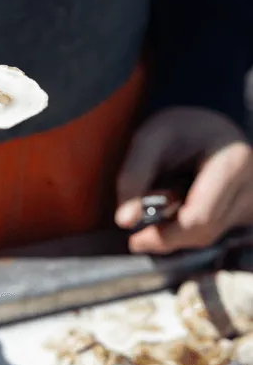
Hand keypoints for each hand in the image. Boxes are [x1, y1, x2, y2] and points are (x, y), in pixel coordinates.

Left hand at [115, 107, 252, 252]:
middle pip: (204, 231)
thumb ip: (135, 175)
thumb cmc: (180, 128)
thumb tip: (124, 220)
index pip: (201, 215)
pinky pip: (212, 233)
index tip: (135, 238)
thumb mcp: (151, 138)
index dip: (166, 233)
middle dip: (167, 236)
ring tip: (157, 209)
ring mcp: (250, 202)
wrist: (208, 126)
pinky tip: (174, 212)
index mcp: (232, 162)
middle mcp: (250, 187)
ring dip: (176, 232)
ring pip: (208, 236)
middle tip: (138, 235)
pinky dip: (187, 230)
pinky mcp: (244, 213)